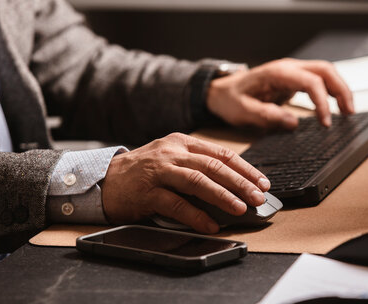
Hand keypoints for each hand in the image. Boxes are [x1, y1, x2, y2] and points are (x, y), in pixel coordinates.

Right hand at [102, 133, 269, 233]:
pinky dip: (195, 215)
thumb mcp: (173, 159)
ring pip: (197, 181)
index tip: (262, 182)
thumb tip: (234, 185)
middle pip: (213, 166)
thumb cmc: (145, 171)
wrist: (106, 178)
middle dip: (240, 182)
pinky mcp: (147, 192)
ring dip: (222, 196)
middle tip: (258, 197)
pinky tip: (210, 224)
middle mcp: (172, 153)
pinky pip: (176, 204)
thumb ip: (198, 166)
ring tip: (240, 209)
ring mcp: (159, 171)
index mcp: (182, 142)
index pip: (221, 154)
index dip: (244, 168)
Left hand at [206, 58, 353, 128]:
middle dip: (342, 90)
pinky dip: (331, 91)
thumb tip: (292, 122)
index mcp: (277, 73)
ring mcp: (292, 71)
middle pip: (325, 70)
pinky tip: (336, 105)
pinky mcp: (293, 79)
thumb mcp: (243, 111)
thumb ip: (266, 115)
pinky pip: (318, 80)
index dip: (322, 102)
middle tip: (349, 113)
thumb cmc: (230, 99)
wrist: (220, 90)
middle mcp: (288, 67)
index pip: (311, 81)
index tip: (326, 122)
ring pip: (325, 72)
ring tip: (348, 111)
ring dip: (340, 89)